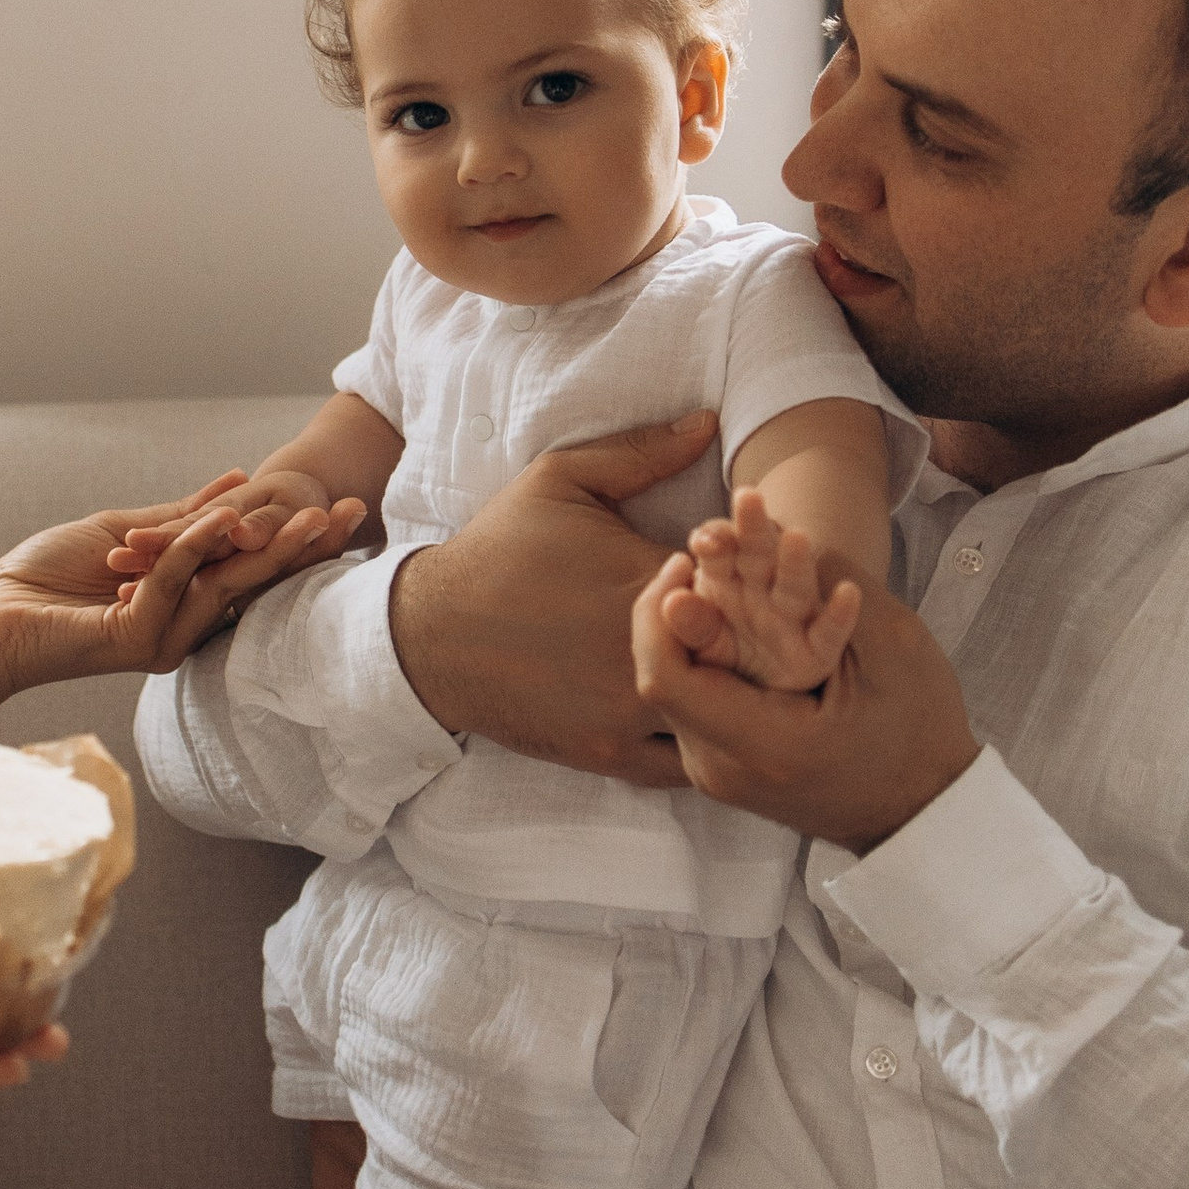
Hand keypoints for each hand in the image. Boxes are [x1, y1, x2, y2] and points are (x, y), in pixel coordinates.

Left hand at [0, 478, 364, 727]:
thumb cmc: (42, 579)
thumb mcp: (125, 534)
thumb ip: (180, 521)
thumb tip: (232, 489)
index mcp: (182, 605)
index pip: (249, 568)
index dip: (293, 538)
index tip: (339, 508)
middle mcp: (181, 628)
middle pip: (255, 581)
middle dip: (306, 546)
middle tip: (354, 513)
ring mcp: (162, 638)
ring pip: (230, 587)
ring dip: (272, 548)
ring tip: (316, 517)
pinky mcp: (135, 640)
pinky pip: (175, 585)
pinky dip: (194, 547)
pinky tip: (220, 517)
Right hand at [386, 414, 719, 788]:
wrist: (431, 633)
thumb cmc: (499, 549)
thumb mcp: (562, 481)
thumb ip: (641, 453)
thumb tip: (709, 423)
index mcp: (647, 581)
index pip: (742, 581)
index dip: (756, 578)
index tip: (742, 573)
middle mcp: (647, 651)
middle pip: (744, 654)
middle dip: (757, 643)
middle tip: (755, 631)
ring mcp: (630, 709)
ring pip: (721, 716)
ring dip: (738, 701)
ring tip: (741, 681)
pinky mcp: (609, 752)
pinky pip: (682, 765)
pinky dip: (702, 747)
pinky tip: (709, 725)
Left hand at [630, 556, 980, 848]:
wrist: (924, 811)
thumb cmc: (920, 730)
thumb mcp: (894, 646)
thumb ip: (837, 584)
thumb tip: (774, 533)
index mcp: (762, 744)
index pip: (664, 677)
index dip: (659, 609)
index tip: (684, 560)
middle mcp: (722, 769)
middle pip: (660, 678)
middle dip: (669, 606)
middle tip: (691, 553)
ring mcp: (717, 774)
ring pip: (671, 690)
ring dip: (682, 628)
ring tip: (703, 571)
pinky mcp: (723, 768)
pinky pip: (692, 704)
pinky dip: (700, 655)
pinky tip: (721, 613)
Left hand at [659, 487, 862, 690]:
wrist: (758, 694)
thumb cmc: (722, 653)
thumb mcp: (697, 640)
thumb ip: (687, 622)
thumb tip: (672, 600)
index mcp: (724, 580)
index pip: (719, 550)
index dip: (712, 540)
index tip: (703, 541)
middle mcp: (760, 591)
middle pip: (757, 552)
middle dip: (751, 526)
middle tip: (747, 496)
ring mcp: (791, 618)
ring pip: (794, 586)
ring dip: (795, 561)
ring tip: (797, 537)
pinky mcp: (815, 651)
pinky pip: (828, 633)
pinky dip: (838, 615)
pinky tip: (848, 593)